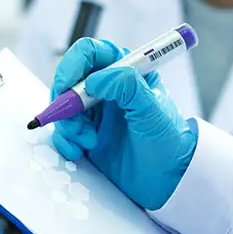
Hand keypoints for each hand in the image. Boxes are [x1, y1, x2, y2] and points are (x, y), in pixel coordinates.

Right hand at [51, 38, 197, 210]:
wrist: (169, 179)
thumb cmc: (169, 142)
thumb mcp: (153, 111)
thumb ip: (128, 88)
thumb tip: (96, 79)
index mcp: (126, 72)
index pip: (90, 53)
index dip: (73, 65)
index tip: (66, 86)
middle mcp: (108, 88)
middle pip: (69, 80)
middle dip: (65, 101)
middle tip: (72, 120)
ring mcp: (95, 111)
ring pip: (63, 107)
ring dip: (68, 125)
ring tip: (88, 142)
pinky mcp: (86, 134)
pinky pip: (63, 131)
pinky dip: (65, 141)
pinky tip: (80, 152)